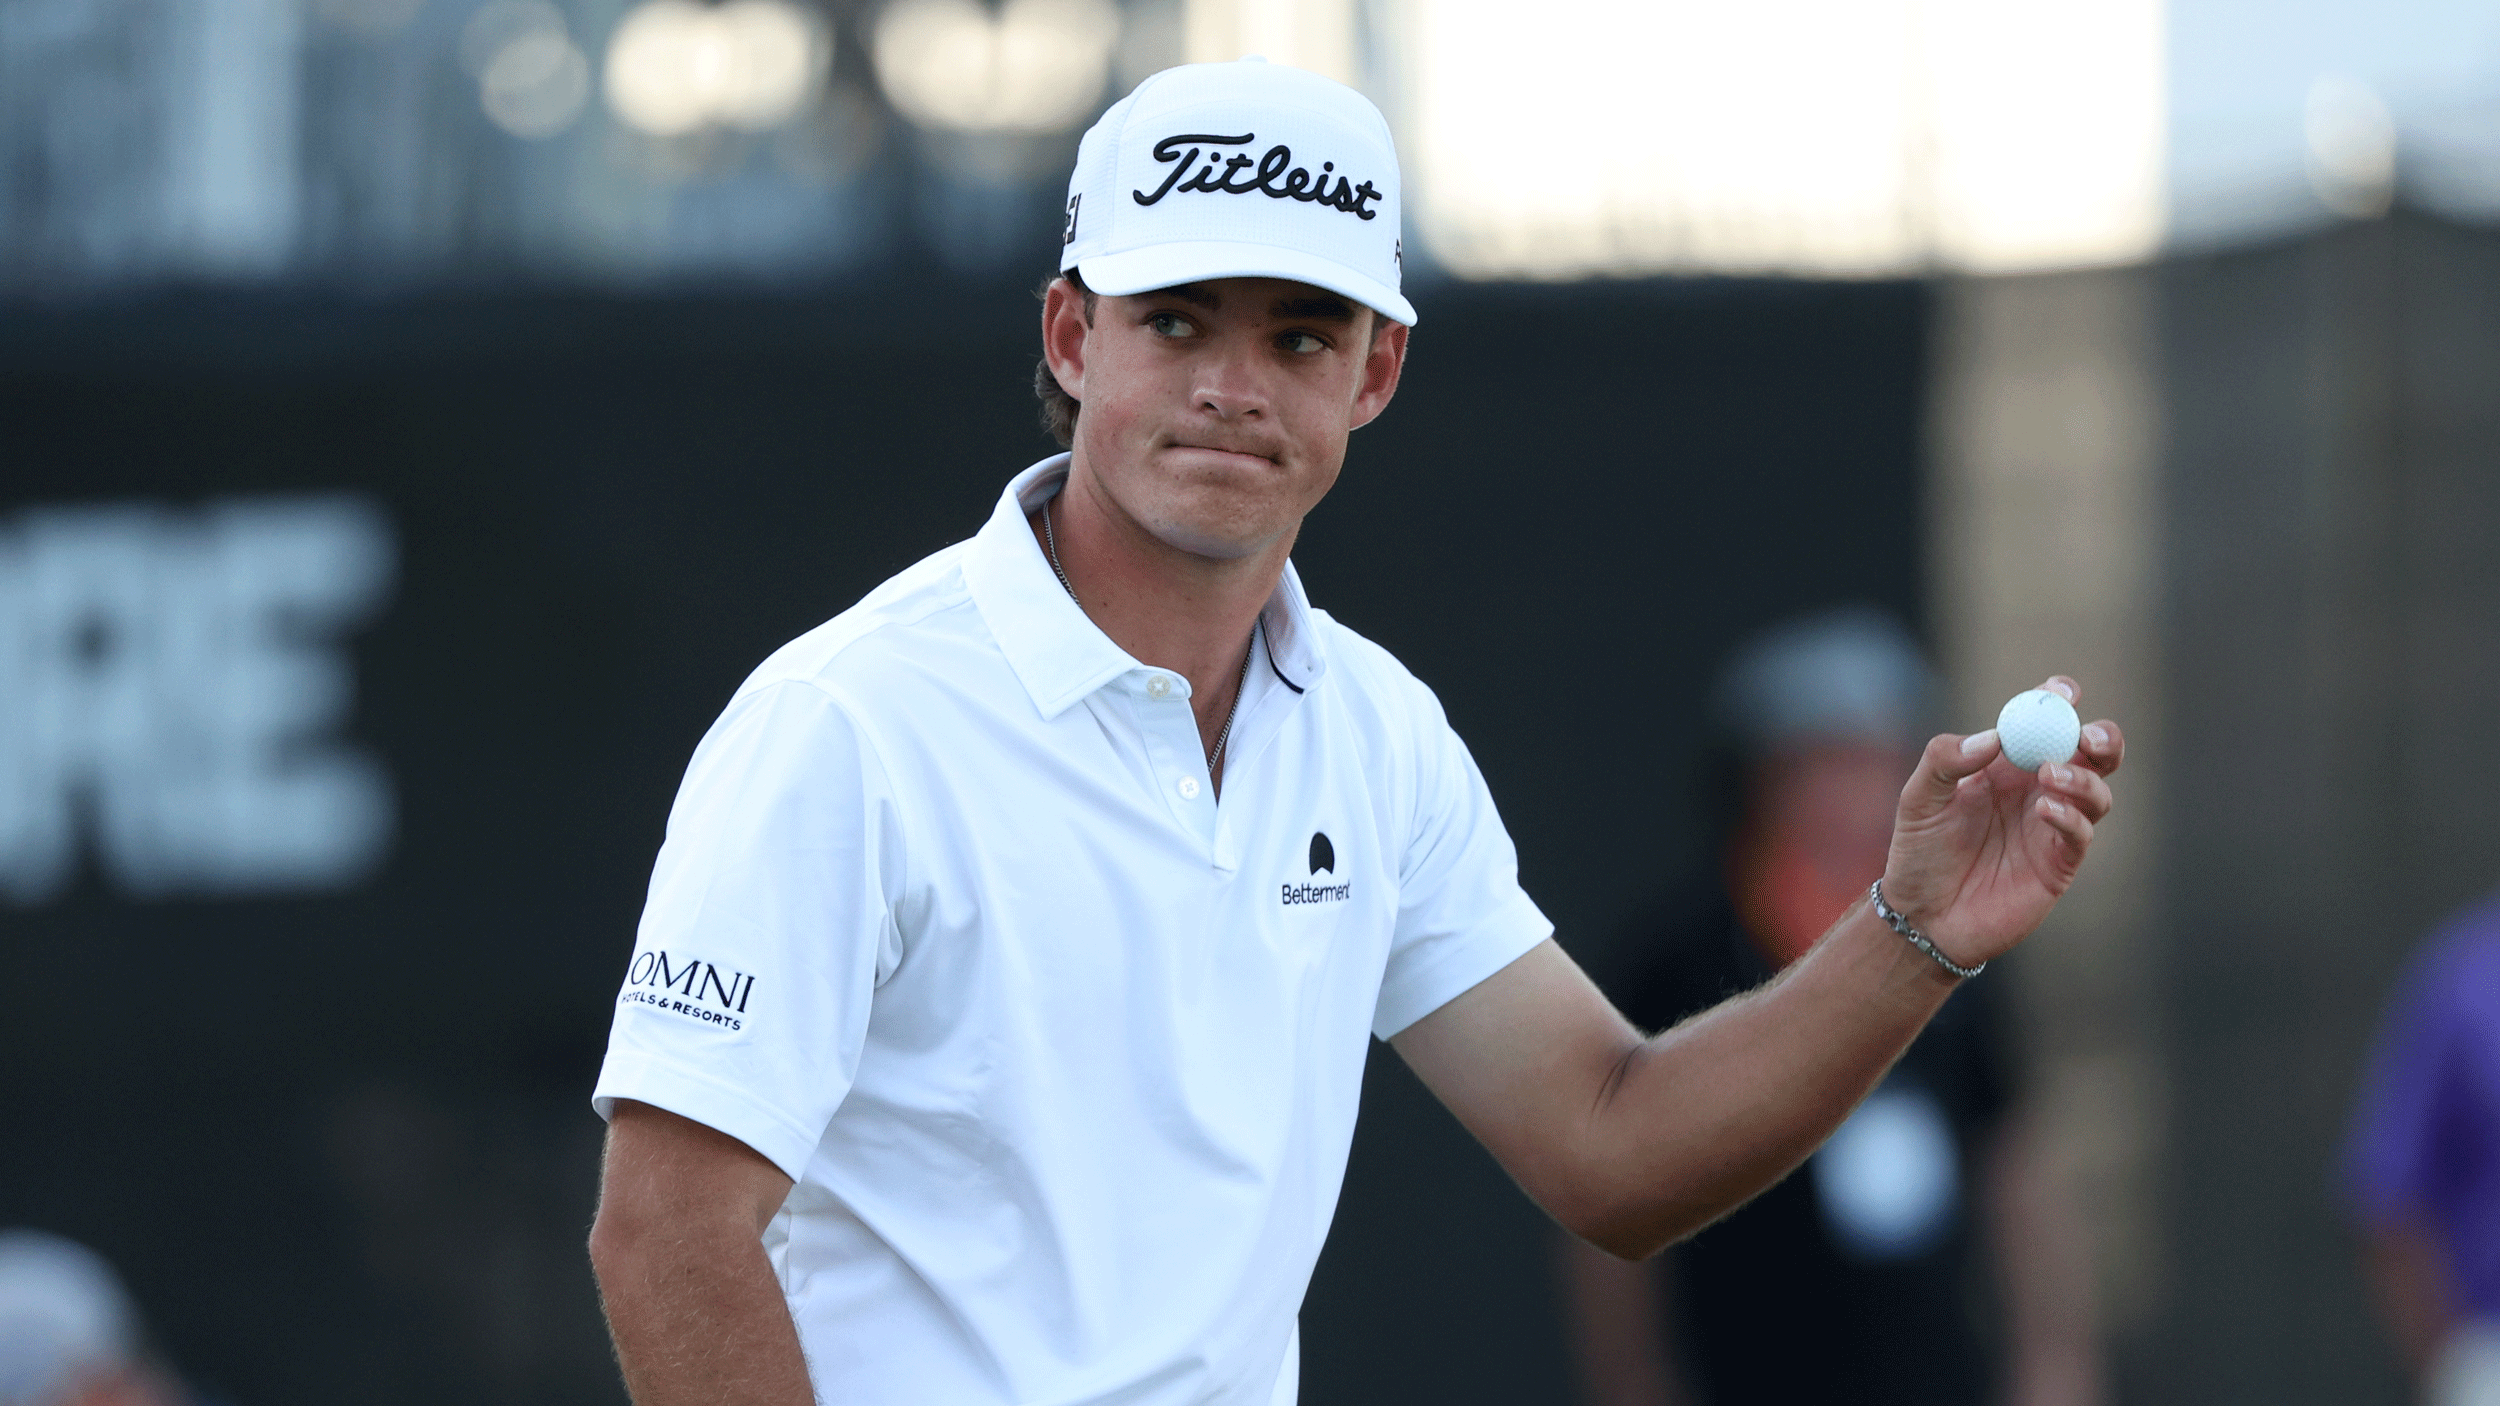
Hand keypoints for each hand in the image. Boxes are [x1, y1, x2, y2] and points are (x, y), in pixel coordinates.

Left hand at [1880, 676, 2122, 966]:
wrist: (1923, 915)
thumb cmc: (1919, 851)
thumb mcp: (1918, 798)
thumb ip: (1944, 760)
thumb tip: (1991, 737)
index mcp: (2006, 764)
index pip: (2042, 722)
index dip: (2057, 702)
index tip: (2063, 692)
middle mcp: (2036, 789)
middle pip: (2091, 753)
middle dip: (2102, 737)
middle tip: (2090, 735)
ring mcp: (2052, 826)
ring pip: (2097, 791)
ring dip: (2084, 777)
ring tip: (2049, 775)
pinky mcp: (2057, 863)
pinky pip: (2081, 833)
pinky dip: (2072, 816)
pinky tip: (2046, 810)